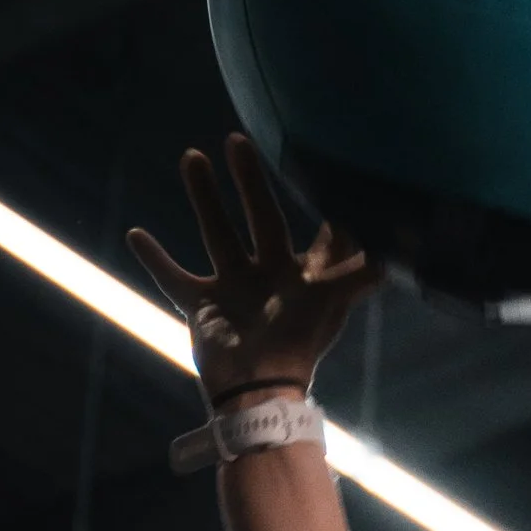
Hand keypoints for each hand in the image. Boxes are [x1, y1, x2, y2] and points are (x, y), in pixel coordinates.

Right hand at [128, 133, 369, 398]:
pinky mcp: (201, 307)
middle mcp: (268, 276)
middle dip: (249, 182)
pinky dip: (155, 261)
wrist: (256, 389)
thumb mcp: (331, 303)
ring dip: (204, 198)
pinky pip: (173, 279)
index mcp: (302, 276)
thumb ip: (359, 273)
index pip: (320, 238)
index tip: (323, 172)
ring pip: (216, 234)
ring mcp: (233, 290)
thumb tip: (396, 244)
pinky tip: (134, 235)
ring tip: (191, 156)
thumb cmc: (297, 346)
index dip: (325, 209)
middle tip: (237, 141)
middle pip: (260, 219)